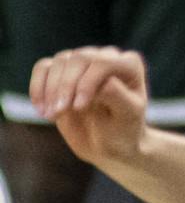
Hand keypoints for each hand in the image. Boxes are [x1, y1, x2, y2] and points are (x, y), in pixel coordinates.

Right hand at [29, 46, 150, 165]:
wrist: (108, 145)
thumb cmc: (124, 130)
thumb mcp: (127, 116)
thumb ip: (117, 96)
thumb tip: (103, 82)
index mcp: (129, 65)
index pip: (102, 63)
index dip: (86, 83)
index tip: (78, 108)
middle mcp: (107, 57)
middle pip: (78, 59)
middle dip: (65, 86)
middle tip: (58, 112)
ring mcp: (83, 63)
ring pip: (60, 61)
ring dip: (50, 89)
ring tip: (51, 115)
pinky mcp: (62, 73)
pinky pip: (43, 67)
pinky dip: (38, 87)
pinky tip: (41, 109)